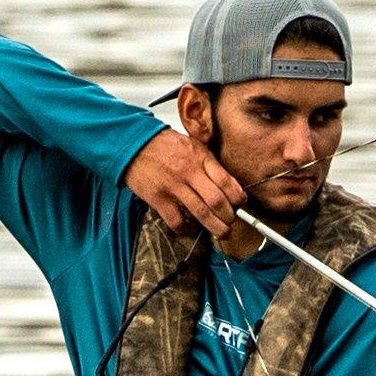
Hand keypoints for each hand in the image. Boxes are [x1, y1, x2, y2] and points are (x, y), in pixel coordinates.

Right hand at [124, 129, 243, 238]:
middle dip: (229, 217)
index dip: (238, 198)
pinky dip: (187, 230)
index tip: (240, 204)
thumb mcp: (193, 145)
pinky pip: (177, 221)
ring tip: (221, 232)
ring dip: (215, 227)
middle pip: (217, 202)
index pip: (227, 182)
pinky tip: (191, 229)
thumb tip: (229, 184)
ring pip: (201, 214)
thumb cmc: (165, 145)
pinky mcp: (158, 199)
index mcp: (200, 158)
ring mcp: (173, 187)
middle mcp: (189, 173)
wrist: (134, 143)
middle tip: (231, 221)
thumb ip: (209, 163)